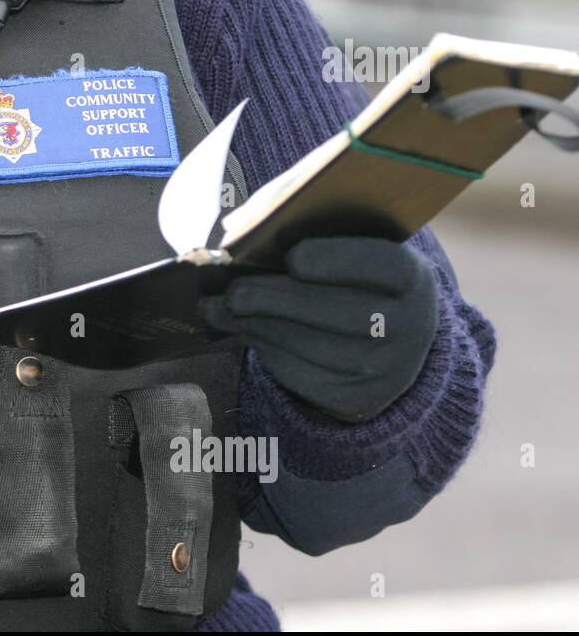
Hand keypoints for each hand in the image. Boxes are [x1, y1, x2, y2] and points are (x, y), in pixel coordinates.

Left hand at [198, 237, 438, 421]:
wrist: (389, 345)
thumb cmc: (354, 282)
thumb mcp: (352, 253)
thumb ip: (309, 237)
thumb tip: (243, 239)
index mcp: (410, 278)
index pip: (379, 265)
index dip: (334, 261)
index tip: (293, 256)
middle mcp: (408, 326)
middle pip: (338, 312)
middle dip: (275, 299)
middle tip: (234, 291)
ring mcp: (384, 369)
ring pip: (311, 346)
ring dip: (259, 325)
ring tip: (225, 308)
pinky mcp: (354, 398)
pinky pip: (300, 374)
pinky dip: (265, 349)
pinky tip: (245, 329)